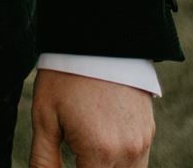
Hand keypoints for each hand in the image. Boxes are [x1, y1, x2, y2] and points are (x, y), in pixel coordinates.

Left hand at [30, 69, 153, 167]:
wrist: (98, 38)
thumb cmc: (65, 76)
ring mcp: (143, 141)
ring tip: (85, 152)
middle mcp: (128, 152)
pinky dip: (120, 161)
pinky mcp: (149, 130)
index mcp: (100, 152)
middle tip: (75, 156)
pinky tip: (99, 143)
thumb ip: (44, 161)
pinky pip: (138, 160)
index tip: (67, 160)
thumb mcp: (44, 118)